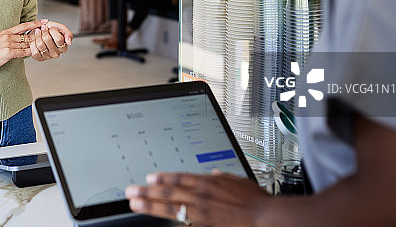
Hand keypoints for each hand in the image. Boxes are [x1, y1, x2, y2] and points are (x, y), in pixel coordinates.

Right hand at [0, 20, 43, 72]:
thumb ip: (10, 40)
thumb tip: (21, 41)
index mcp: (6, 32)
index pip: (23, 26)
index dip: (35, 23)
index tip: (44, 21)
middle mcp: (8, 36)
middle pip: (28, 35)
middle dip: (39, 35)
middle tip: (49, 33)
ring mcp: (9, 44)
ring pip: (27, 44)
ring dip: (36, 44)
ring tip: (46, 44)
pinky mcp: (9, 53)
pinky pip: (23, 52)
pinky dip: (31, 52)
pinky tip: (36, 53)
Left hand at [29, 19, 72, 61]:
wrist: (40, 32)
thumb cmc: (50, 30)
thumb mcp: (61, 28)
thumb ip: (68, 33)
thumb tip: (69, 42)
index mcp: (63, 47)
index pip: (59, 39)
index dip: (53, 30)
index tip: (51, 27)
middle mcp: (56, 53)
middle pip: (48, 40)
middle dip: (44, 31)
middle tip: (43, 28)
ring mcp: (48, 57)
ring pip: (40, 45)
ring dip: (37, 36)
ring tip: (38, 33)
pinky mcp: (39, 58)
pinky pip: (34, 51)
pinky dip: (33, 43)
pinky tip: (35, 40)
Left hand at [125, 171, 268, 226]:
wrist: (264, 218)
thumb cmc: (255, 201)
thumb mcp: (238, 181)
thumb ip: (223, 178)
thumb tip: (216, 174)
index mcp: (208, 182)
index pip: (178, 177)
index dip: (162, 178)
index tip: (149, 177)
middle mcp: (200, 196)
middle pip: (168, 192)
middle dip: (147, 191)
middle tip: (131, 191)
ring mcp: (201, 213)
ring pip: (170, 207)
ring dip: (150, 205)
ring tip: (135, 203)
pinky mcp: (205, 226)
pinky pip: (184, 224)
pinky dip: (172, 222)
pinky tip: (159, 223)